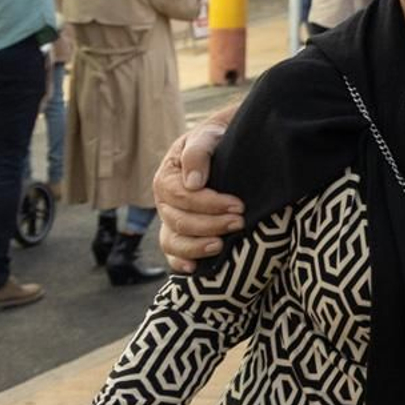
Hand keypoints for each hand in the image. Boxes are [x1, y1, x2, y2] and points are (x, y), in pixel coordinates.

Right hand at [153, 107, 243, 273]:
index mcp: (167, 176)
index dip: (208, 203)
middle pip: (179, 220)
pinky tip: (195, 268)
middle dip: (211, 224)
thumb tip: (193, 182)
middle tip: (240, 222)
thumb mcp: (208, 135)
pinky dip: (180, 261)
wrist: (228, 144)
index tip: (238, 205)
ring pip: (173, 240)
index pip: (181, 196)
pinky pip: (173, 252)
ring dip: (197, 246)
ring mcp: (171, 218)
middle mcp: (165, 201)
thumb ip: (198, 153)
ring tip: (221, 246)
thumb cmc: (218, 139)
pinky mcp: (182, 232)